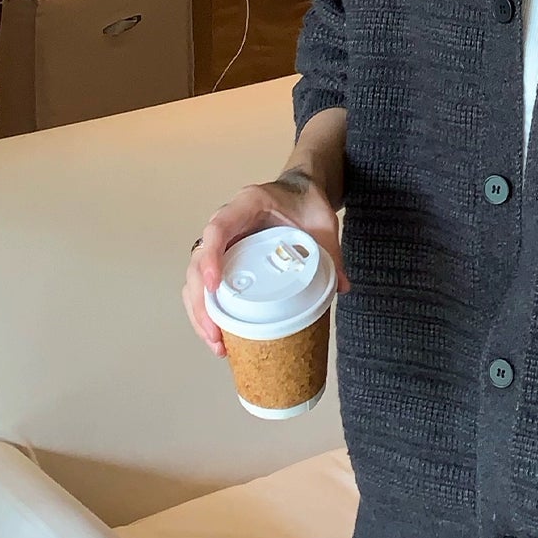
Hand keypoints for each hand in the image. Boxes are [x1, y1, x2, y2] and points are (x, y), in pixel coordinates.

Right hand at [182, 169, 348, 356]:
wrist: (299, 193)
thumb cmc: (305, 202)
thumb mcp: (322, 221)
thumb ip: (332, 250)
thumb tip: (342, 287)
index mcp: (247, 205)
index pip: (218, 228)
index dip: (210, 257)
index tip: (214, 286)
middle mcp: (226, 223)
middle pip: (197, 260)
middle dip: (201, 300)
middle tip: (216, 333)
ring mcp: (222, 242)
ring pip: (194, 276)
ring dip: (200, 311)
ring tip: (217, 343)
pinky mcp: (224, 260)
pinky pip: (205, 284)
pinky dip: (207, 310)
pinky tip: (220, 336)